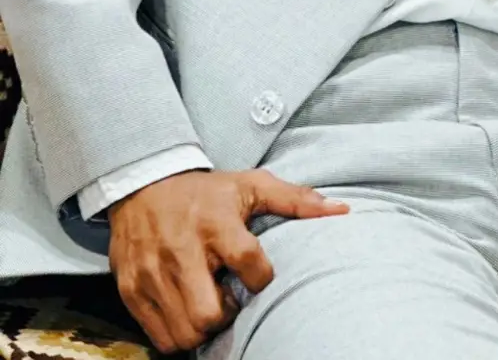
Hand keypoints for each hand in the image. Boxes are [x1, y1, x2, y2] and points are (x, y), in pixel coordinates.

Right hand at [107, 167, 348, 353]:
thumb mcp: (250, 185)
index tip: (258, 274)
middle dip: (227, 316)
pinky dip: (177, 333)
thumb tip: (341, 210)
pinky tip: (187, 308)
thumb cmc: (206, 191)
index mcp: (216, 223)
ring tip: (209, 303)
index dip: (261, 278)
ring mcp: (152, 274)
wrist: (144, 183)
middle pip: (209, 314)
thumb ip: (296, 200)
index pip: (249, 264)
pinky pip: (159, 337)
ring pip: (184, 332)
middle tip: (230, 298)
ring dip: (202, 328)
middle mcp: (182, 250)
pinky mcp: (131, 290)